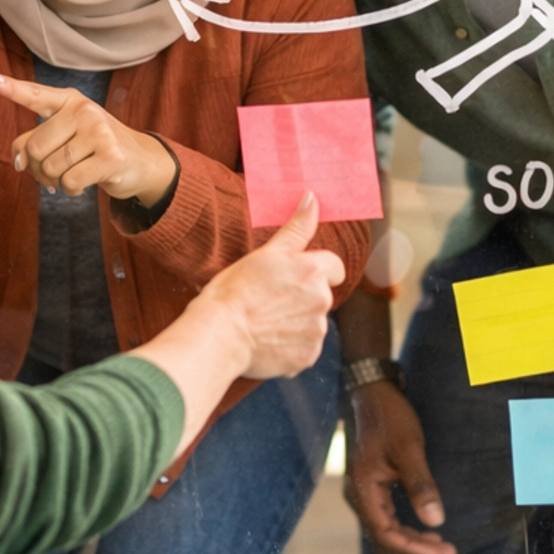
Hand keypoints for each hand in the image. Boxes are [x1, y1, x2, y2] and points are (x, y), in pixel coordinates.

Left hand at [0, 73, 176, 206]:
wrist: (139, 160)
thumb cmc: (93, 147)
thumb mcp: (65, 135)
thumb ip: (36, 141)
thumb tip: (18, 162)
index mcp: (69, 100)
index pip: (36, 95)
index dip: (12, 89)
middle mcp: (84, 110)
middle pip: (34, 147)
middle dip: (39, 168)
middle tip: (56, 170)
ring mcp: (99, 132)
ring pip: (51, 168)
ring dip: (56, 181)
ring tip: (74, 173)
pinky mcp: (111, 157)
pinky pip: (69, 183)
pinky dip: (71, 190)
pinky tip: (86, 181)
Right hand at [195, 194, 344, 380]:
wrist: (220, 334)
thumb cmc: (236, 289)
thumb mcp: (266, 253)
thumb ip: (297, 228)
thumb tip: (312, 197)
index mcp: (314, 271)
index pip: (334, 266)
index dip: (314, 270)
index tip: (291, 277)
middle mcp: (322, 301)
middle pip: (322, 295)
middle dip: (303, 297)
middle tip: (270, 300)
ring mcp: (316, 331)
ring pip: (313, 322)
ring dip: (296, 322)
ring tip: (265, 322)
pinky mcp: (307, 356)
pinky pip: (304, 347)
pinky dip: (290, 345)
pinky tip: (267, 340)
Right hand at [344, 383, 454, 553]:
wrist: (373, 393)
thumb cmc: (390, 417)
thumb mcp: (409, 448)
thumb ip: (420, 485)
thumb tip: (436, 522)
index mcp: (364, 489)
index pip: (385, 535)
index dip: (414, 549)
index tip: (442, 552)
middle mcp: (360, 496)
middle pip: (384, 539)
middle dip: (416, 550)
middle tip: (449, 553)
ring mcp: (365, 493)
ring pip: (386, 531)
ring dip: (412, 542)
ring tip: (442, 547)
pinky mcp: (373, 487)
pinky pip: (387, 519)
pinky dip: (407, 529)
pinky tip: (426, 528)